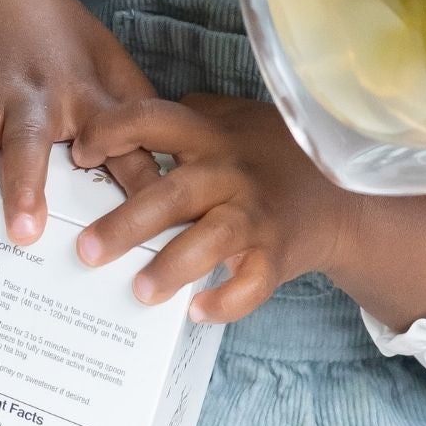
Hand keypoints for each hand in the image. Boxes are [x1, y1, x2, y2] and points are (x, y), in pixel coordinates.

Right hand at [0, 0, 160, 240]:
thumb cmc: (64, 47)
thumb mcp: (113, 70)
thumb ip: (140, 123)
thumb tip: (175, 182)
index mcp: (83, 91)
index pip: (116, 138)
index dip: (136, 176)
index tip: (150, 214)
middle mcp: (32, 96)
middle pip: (29, 137)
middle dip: (26, 183)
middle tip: (28, 229)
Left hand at [68, 95, 356, 323]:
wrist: (344, 198)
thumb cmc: (277, 156)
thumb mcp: (239, 120)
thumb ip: (193, 115)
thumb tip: (133, 116)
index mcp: (213, 136)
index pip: (157, 120)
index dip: (114, 130)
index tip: (81, 153)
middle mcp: (232, 172)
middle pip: (175, 192)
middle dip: (127, 222)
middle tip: (86, 250)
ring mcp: (257, 215)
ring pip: (211, 239)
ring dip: (173, 265)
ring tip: (139, 290)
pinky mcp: (277, 254)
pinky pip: (252, 282)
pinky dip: (227, 299)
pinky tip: (199, 310)